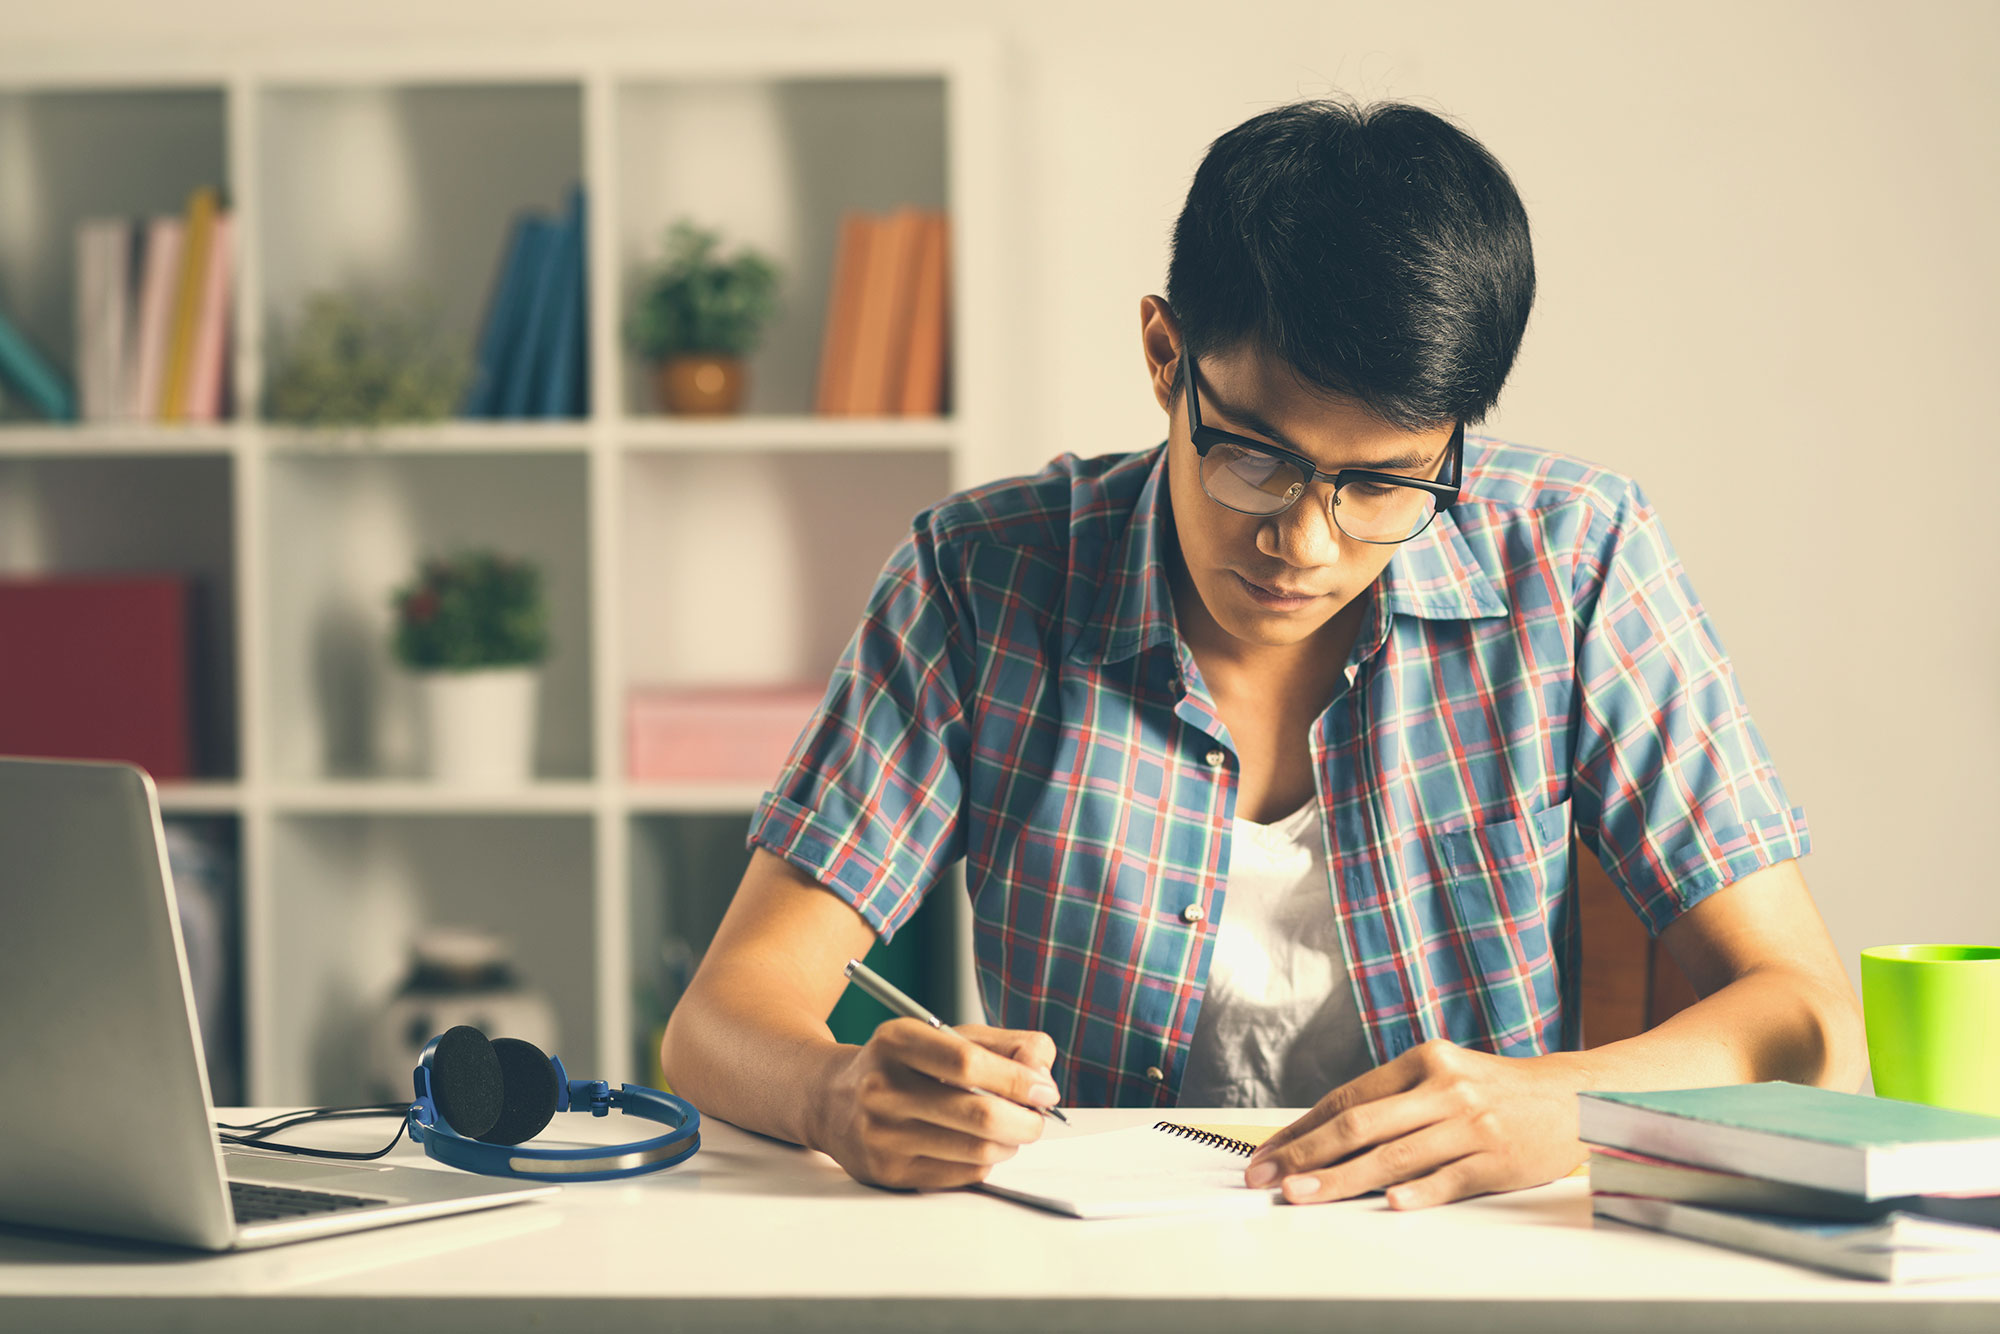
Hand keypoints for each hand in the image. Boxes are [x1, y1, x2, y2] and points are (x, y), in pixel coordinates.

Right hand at [808, 1020, 1061, 1190]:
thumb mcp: (945, 1035)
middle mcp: (882, 1088)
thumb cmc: (902, 1065)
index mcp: (896, 1042)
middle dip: (1026, 1121)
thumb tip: (1042, 1077)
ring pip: (977, 1151)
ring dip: (1010, 1143)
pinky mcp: (887, 1172)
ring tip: (1010, 1131)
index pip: (968, 1063)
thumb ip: (1004, 1045)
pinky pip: (961, 1175)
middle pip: (979, 1115)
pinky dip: (984, 1162)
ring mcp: (881, 1135)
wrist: (831, 1099)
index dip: (1017, 1079)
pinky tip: (978, 1146)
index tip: (1044, 1090)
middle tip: (1038, 1118)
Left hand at [1242, 1038, 1587, 1209]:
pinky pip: (1449, 1178)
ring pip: (1394, 1156)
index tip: (1268, 1152)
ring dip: (1342, 1179)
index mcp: (1423, 1060)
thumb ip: (1393, 1100)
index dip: (1303, 1128)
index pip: (1348, 1097)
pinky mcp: (1497, 1158)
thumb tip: (1324, 1135)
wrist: (1573, 1099)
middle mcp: (1444, 1087)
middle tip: (1267, 1177)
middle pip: (1361, 1124)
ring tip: (1303, 1194)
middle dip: (1306, 1154)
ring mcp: (1471, 1124)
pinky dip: (1418, 1192)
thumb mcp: (1443, 1076)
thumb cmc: (1495, 1091)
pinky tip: (1390, 1204)